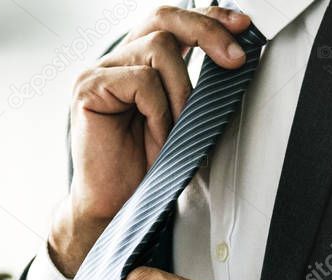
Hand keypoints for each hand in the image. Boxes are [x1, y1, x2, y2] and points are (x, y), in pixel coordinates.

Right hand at [50, 5, 252, 277]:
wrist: (117, 208)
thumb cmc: (147, 169)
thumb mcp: (182, 118)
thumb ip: (193, 84)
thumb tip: (232, 54)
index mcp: (136, 62)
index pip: (171, 19)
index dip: (207, 17)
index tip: (242, 25)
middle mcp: (115, 60)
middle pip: (163, 17)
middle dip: (206, 32)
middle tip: (235, 59)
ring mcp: (98, 71)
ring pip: (160, 49)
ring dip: (182, 92)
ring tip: (177, 130)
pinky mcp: (88, 87)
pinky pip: (142, 80)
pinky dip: (160, 110)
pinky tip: (157, 136)